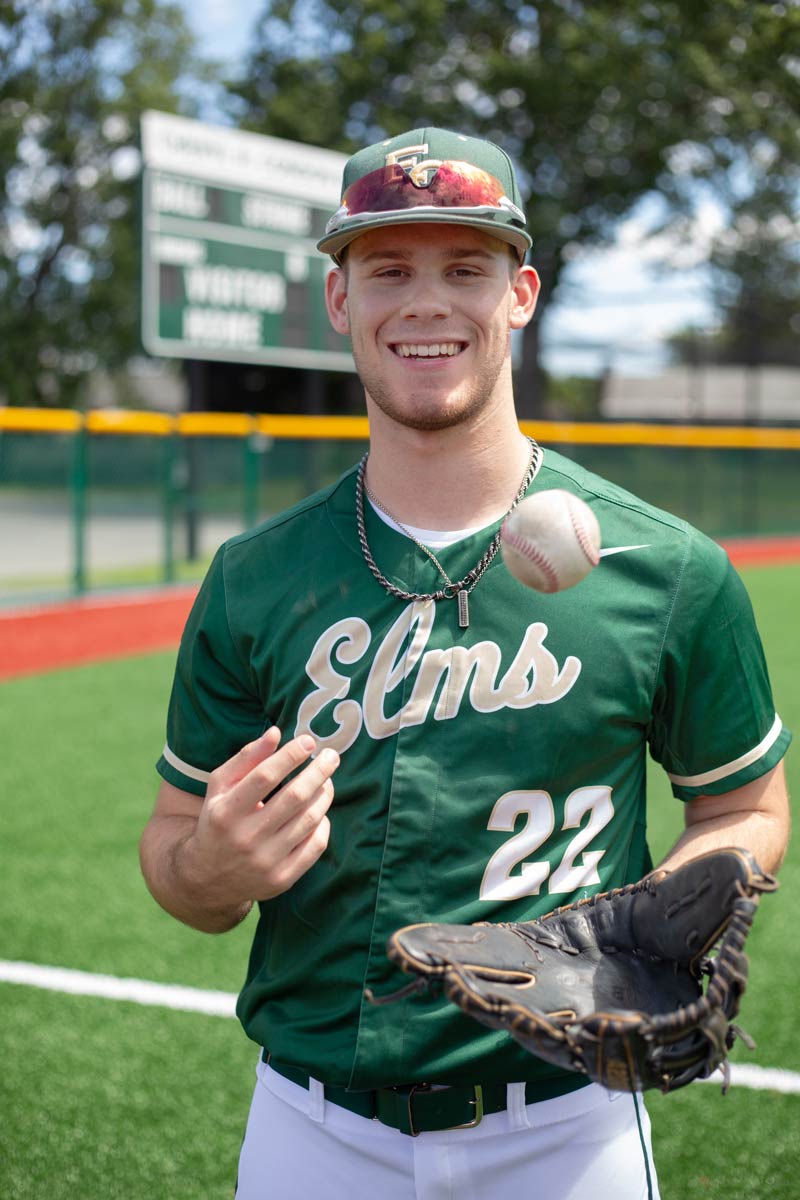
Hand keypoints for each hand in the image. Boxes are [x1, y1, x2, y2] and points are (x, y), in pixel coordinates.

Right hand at [187, 727, 338, 903]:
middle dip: (319, 772)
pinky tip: (320, 811)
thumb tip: (276, 733)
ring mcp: (265, 862)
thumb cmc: (218, 820)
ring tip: (326, 780)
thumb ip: (246, 758)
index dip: (290, 755)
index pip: (264, 777)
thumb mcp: (220, 787)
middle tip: (332, 756)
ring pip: (309, 820)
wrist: (208, 878)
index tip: (309, 741)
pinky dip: (323, 823)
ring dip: (324, 794)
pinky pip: (316, 846)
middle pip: (294, 797)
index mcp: (225, 812)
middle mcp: (245, 838)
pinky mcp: (282, 879)